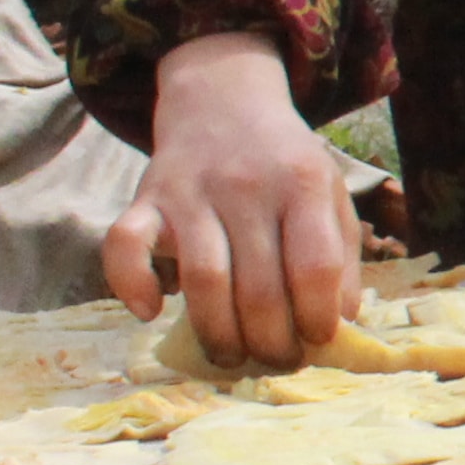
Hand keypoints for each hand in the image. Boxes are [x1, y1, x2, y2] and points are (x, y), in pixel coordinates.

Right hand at [104, 28, 367, 368]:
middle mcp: (247, 187)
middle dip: (270, 342)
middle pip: (259, 287)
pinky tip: (151, 311)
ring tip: (232, 357)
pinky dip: (131, 284)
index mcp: (303, 185)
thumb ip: (341, 255)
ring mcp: (191, 192)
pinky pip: (123, 245)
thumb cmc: (285, 164)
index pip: (314, 265)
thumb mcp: (330, 194)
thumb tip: (341, 324)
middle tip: (276, 362)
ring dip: (218, 334)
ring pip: (204, 280)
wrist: (224, 102)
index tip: (318, 341)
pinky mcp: (145, 198)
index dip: (318, 316)